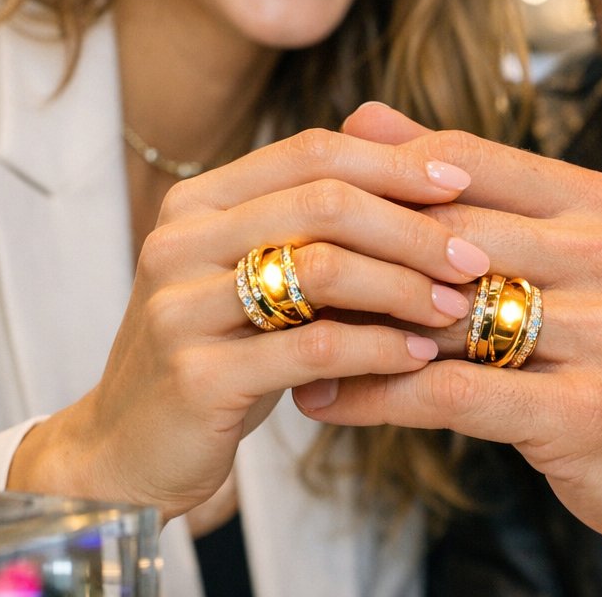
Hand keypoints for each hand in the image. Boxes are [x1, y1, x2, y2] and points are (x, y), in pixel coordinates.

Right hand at [7, 128, 488, 520]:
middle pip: (322, 201)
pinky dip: (379, 348)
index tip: (458, 179)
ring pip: (321, 269)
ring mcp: (181, 306)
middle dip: (412, 225)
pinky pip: (312, 349)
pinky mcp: (195, 376)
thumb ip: (312, 221)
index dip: (391, 161)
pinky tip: (419, 355)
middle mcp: (180, 240)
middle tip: (472, 253)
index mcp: (198, 201)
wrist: (129, 449)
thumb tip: (414, 161)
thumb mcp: (254, 273)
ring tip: (457, 304)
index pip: (310, 152)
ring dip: (405, 286)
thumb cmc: (216, 350)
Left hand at [294, 105, 601, 564]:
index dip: (378, 174)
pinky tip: (325, 401)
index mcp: (589, 200)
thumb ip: (469, 180)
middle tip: (275, 264)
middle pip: (444, 232)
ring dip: (350, 326)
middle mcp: (599, 252)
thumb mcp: (563, 240)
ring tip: (279, 331)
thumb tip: (366, 114)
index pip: (462, 159)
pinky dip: (377, 397)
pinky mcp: (586, 411)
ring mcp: (600, 331)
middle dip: (354, 250)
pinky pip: (453, 397)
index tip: (310, 195)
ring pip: (440, 313)